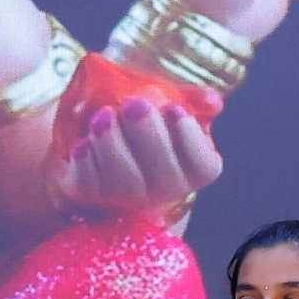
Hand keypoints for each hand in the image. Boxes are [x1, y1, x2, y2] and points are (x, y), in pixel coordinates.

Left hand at [54, 95, 223, 216]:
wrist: (106, 144)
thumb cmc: (148, 123)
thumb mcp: (171, 108)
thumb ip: (193, 100)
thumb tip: (212, 101)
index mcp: (195, 169)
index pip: (202, 166)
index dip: (189, 138)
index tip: (174, 109)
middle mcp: (165, 190)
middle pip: (162, 174)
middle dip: (147, 135)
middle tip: (135, 104)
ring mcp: (128, 198)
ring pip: (124, 181)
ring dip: (113, 145)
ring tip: (105, 115)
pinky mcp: (92, 196)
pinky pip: (90, 184)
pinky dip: (87, 160)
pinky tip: (86, 140)